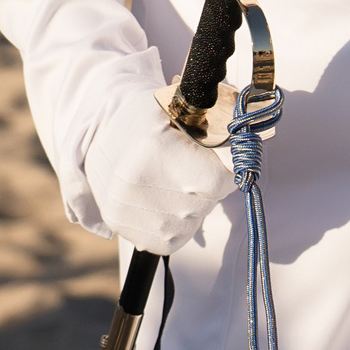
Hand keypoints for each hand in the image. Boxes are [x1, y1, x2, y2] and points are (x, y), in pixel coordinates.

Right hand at [84, 88, 228, 253]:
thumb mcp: (183, 110)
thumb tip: (248, 141)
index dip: (226, 171)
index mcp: (156, 149)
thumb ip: (218, 126)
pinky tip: (162, 200)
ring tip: (172, 182)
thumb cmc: (151, 119)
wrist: (100, 133)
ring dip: (193, 207)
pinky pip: (171, 240)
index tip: (217, 160)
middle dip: (208, 187)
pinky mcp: (120, 227)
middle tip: (190, 168)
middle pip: (205, 203)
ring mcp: (126, 209)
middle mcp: (137, 184)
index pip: (218, 181)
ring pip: (191, 223)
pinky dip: (176, 225)